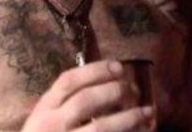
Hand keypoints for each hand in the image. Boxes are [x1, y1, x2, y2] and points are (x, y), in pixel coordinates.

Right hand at [21, 61, 153, 131]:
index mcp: (43, 108)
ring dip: (128, 118)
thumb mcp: (44, 120)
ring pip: (100, 127)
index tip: (117, 66)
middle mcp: (52, 123)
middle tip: (132, 87)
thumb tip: (100, 84)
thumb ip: (62, 105)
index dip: (95, 70)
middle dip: (113, 91)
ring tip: (147, 112)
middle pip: (86, 100)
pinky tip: (141, 131)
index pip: (68, 81)